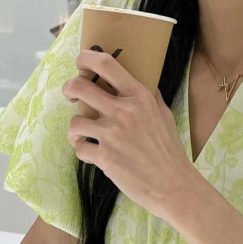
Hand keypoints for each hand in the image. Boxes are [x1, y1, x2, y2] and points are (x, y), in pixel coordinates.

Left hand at [63, 50, 195, 218]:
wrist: (173, 185)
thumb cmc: (169, 150)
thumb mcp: (164, 115)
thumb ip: (149, 96)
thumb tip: (141, 79)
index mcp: (139, 97)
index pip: (107, 65)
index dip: (87, 58)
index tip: (81, 61)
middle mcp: (124, 112)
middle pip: (79, 87)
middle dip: (70, 89)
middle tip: (72, 95)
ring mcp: (112, 135)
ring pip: (74, 122)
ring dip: (76, 129)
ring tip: (84, 135)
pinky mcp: (104, 157)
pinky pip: (79, 149)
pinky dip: (83, 151)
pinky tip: (93, 154)